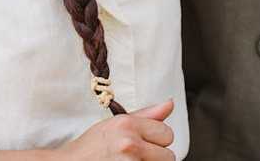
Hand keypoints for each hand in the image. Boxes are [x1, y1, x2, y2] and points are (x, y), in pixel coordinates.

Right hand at [57, 101, 176, 160]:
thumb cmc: (90, 148)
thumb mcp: (115, 124)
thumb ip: (146, 116)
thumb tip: (169, 104)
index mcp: (127, 125)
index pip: (167, 133)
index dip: (158, 140)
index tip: (145, 143)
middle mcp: (130, 144)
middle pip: (169, 155)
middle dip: (156, 157)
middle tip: (136, 156)